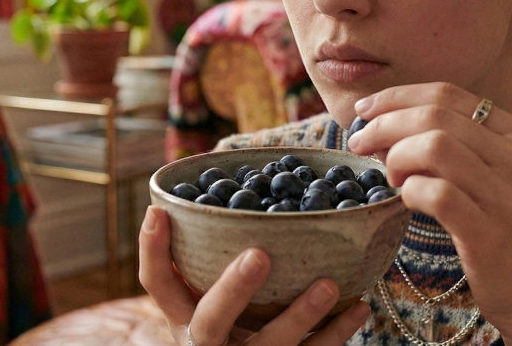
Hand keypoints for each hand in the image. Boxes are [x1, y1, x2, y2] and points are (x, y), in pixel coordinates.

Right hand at [139, 206, 370, 344]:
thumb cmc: (232, 321)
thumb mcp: (211, 294)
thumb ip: (216, 254)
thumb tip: (232, 183)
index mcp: (185, 315)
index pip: (158, 284)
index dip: (152, 250)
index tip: (159, 211)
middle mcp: (208, 343)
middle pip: (209, 321)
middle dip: (232, 290)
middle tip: (258, 256)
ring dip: (300, 316)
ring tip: (328, 284)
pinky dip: (337, 333)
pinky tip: (359, 307)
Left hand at [347, 83, 511, 344]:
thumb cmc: (511, 235)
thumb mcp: (501, 179)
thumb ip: (461, 149)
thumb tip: (389, 127)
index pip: (448, 94)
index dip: (398, 97)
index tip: (365, 111)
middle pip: (435, 115)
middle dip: (384, 124)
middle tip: (360, 144)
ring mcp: (506, 195)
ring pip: (434, 146)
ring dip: (396, 157)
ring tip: (391, 179)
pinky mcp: (489, 233)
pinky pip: (436, 193)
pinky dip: (410, 192)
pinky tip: (407, 202)